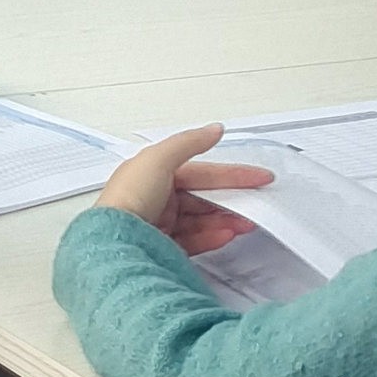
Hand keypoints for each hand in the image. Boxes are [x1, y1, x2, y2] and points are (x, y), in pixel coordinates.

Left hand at [95, 125, 273, 256]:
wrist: (115, 242)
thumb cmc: (130, 197)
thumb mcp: (158, 159)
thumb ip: (189, 143)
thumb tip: (215, 129)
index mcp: (153, 174)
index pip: (201, 171)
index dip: (231, 174)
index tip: (260, 178)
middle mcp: (155, 197)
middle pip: (202, 197)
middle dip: (231, 201)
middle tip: (257, 205)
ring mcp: (159, 224)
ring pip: (201, 220)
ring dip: (225, 220)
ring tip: (247, 223)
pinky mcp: (162, 248)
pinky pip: (193, 241)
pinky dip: (212, 237)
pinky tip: (228, 235)